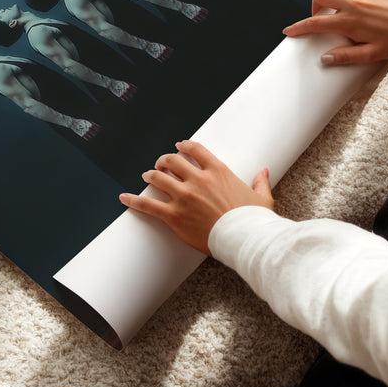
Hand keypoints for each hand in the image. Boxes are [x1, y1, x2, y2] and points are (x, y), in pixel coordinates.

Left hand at [119, 140, 272, 255]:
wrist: (245, 239)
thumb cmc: (254, 221)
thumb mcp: (261, 198)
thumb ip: (260, 182)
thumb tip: (264, 171)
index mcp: (218, 171)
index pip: (195, 150)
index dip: (184, 146)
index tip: (179, 147)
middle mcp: (198, 180)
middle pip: (172, 161)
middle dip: (164, 160)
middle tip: (160, 164)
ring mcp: (184, 197)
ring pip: (158, 178)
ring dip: (150, 175)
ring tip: (146, 176)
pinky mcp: (174, 215)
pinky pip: (148, 205)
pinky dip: (134, 200)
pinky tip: (124, 197)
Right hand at [282, 0, 387, 65]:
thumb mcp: (372, 54)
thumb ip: (347, 56)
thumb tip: (324, 59)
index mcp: (350, 21)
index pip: (316, 23)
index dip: (299, 27)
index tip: (289, 31)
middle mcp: (353, 2)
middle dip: (314, 6)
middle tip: (319, 16)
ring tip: (336, 4)